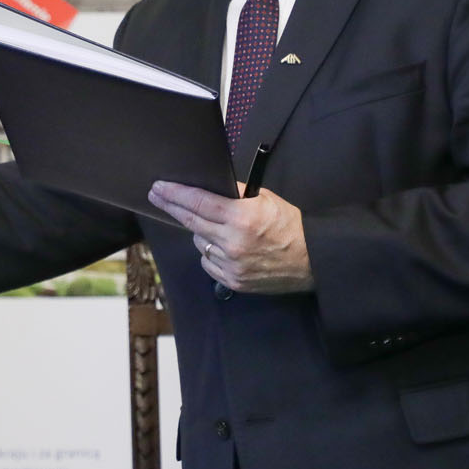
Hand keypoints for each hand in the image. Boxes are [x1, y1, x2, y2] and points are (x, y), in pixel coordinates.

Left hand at [147, 180, 313, 294]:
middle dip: (171, 206)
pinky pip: (208, 262)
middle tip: (156, 195)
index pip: (199, 203)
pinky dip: (211, 253)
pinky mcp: (233, 281)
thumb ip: (237, 195)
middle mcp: (233, 242)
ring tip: (219, 228)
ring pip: (200, 243)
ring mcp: (231, 264)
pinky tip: (225, 248)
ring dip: (202, 233)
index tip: (159, 188)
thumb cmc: (291, 226)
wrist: (312, 260)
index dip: (175, 194)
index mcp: (242, 218)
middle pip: (191, 222)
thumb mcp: (266, 199)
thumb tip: (211, 189)